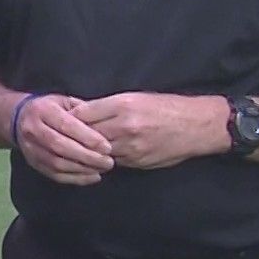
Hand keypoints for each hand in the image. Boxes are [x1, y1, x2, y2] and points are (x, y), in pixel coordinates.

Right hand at [15, 94, 114, 185]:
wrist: (17, 118)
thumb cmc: (49, 108)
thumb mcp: (64, 101)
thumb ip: (82, 111)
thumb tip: (104, 126)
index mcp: (42, 110)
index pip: (66, 125)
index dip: (87, 137)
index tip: (107, 146)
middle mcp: (33, 130)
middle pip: (60, 147)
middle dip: (87, 156)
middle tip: (108, 161)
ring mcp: (31, 148)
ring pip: (57, 164)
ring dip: (82, 169)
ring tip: (102, 169)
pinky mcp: (33, 163)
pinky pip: (55, 175)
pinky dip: (75, 178)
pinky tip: (92, 176)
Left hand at [73, 92, 226, 170]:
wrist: (197, 126)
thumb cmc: (167, 107)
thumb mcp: (137, 97)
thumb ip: (109, 106)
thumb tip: (82, 112)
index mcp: (123, 104)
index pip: (83, 113)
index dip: (70, 118)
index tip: (62, 120)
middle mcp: (124, 125)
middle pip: (86, 134)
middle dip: (74, 136)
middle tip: (63, 138)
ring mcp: (130, 146)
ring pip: (97, 151)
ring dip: (88, 151)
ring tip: (79, 149)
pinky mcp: (137, 161)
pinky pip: (113, 161)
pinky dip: (105, 159)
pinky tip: (101, 156)